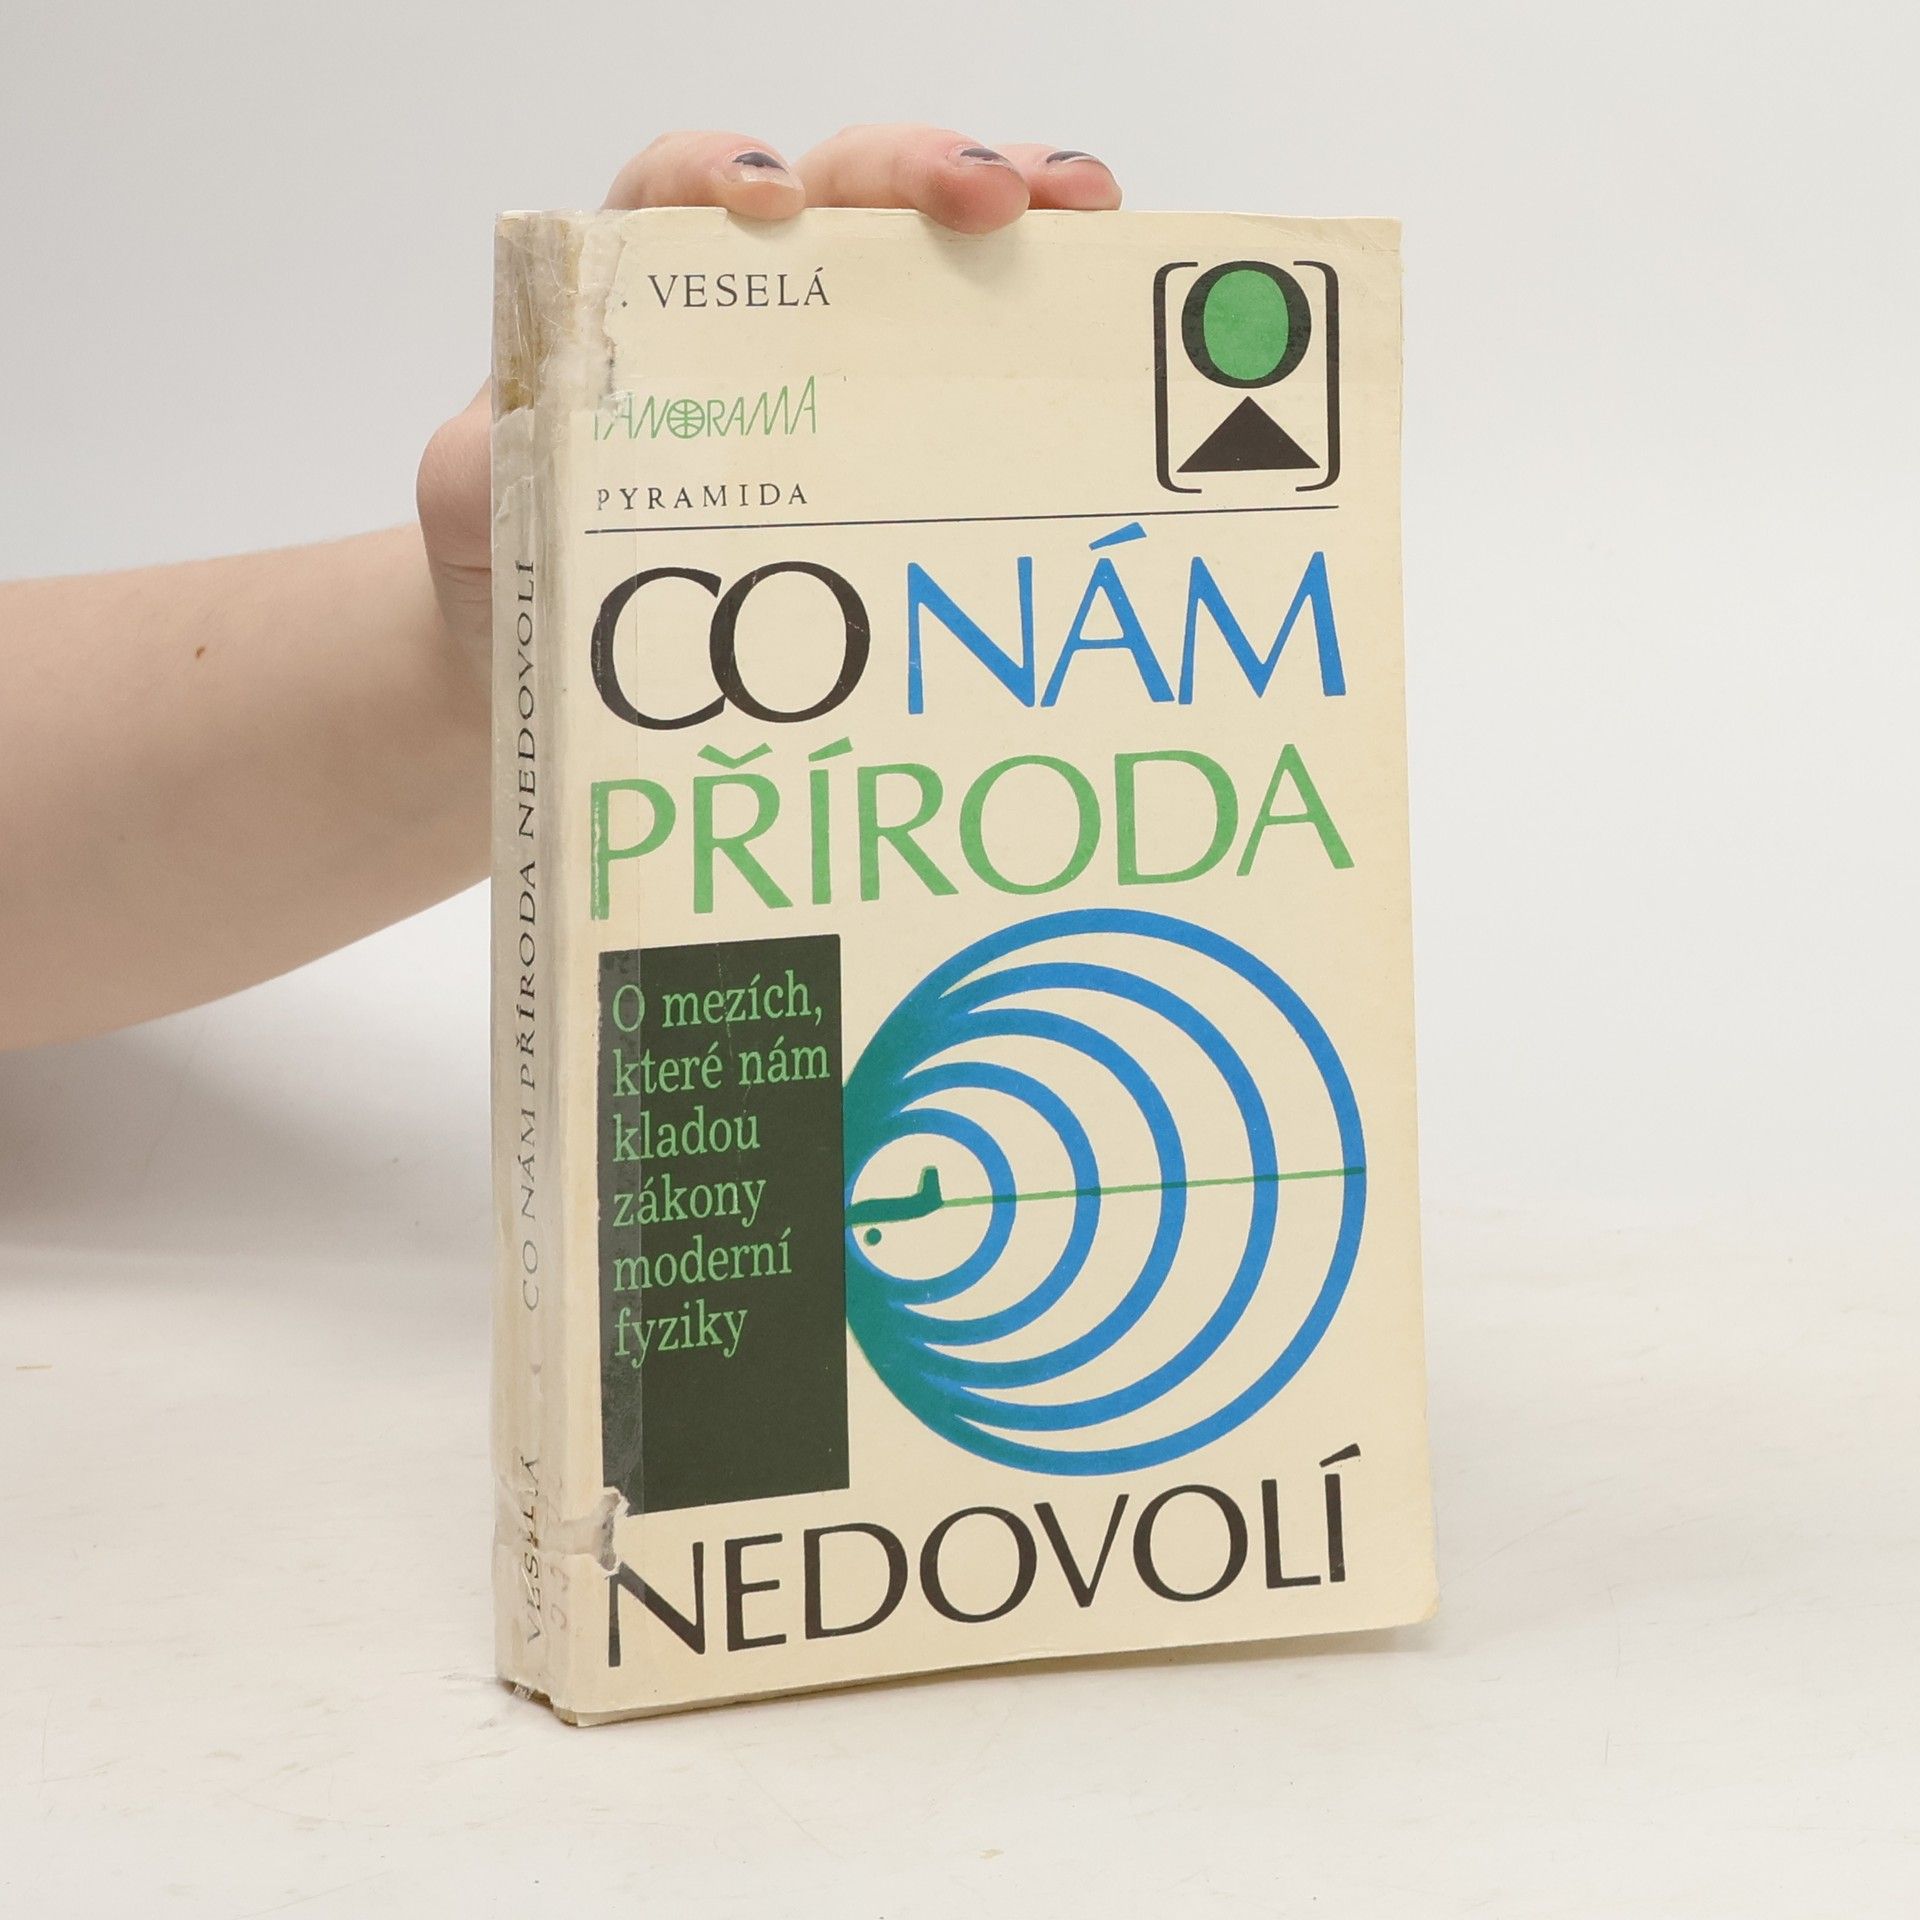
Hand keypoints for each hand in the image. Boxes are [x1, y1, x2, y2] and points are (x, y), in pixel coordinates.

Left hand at [415, 125, 1122, 654]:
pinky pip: (966, 374)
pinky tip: (1090, 345)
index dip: (727, 170)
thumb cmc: (518, 582)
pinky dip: (1033, 333)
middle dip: (921, 171)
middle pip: (838, 197)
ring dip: (1014, 221)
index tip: (771, 203)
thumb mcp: (478, 525)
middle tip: (1001, 196)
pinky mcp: (890, 451)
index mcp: (637, 309)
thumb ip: (482, 475)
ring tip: (1085, 217)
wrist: (563, 681)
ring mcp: (833, 380)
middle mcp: (746, 321)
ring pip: (922, 264)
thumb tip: (528, 451)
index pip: (677, 195)